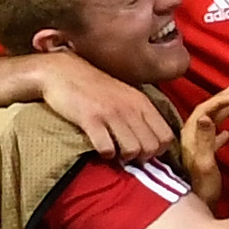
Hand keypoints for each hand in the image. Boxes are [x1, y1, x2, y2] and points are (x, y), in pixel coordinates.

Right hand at [35, 54, 174, 159]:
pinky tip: (101, 148)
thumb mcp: (126, 95)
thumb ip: (140, 114)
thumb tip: (153, 142)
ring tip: (116, 152)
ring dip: (124, 157)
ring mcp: (111, 113)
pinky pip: (107, 148)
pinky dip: (106, 154)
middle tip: (130, 156)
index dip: (159, 150)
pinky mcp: (90, 119)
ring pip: (133, 150)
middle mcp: (130, 107)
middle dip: (142, 157)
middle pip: (152, 147)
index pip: (167, 136)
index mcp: (142, 102)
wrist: (61, 71)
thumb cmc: (94, 87)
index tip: (147, 152)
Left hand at [174, 84, 228, 205]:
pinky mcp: (202, 161)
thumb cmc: (203, 192)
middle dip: (218, 101)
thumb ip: (205, 141)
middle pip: (202, 115)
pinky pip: (209, 139)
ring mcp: (194, 151)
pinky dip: (219, 131)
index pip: (201, 112)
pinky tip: (227, 133)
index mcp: (189, 140)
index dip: (217, 100)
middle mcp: (189, 143)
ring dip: (219, 113)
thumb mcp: (205, 165)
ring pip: (206, 125)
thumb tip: (206, 116)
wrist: (199, 213)